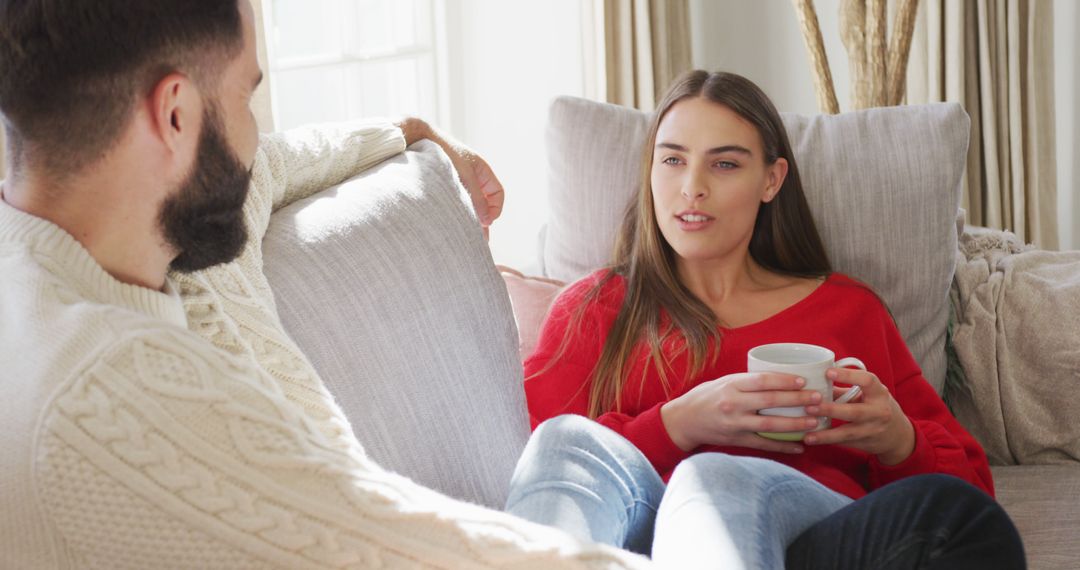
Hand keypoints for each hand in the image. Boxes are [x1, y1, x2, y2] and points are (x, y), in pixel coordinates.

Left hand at [396, 117, 504, 231]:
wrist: (418, 139)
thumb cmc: (443, 153)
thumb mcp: (464, 176)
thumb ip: (477, 198)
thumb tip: (486, 221)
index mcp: (482, 170)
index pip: (497, 193)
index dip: (495, 209)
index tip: (485, 222)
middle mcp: (472, 176)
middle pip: (485, 201)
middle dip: (482, 218)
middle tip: (476, 237)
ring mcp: (459, 180)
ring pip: (470, 203)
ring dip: (469, 216)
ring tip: (463, 234)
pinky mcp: (445, 184)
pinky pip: (456, 201)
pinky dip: (457, 212)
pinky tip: (451, 222)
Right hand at [660, 372, 821, 454]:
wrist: (683, 420)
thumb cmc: (706, 397)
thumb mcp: (723, 382)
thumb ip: (747, 382)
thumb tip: (779, 379)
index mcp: (731, 385)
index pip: (762, 381)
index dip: (784, 380)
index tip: (803, 380)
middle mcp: (733, 404)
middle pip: (770, 402)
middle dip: (797, 400)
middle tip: (818, 399)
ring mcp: (735, 424)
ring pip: (770, 425)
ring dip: (795, 424)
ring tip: (815, 421)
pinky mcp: (736, 440)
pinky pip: (763, 444)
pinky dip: (783, 447)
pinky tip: (799, 447)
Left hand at [803, 367, 915, 464]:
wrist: (898, 435)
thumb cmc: (877, 407)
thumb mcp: (868, 395)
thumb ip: (844, 390)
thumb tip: (817, 382)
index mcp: (879, 393)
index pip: (867, 381)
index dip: (848, 375)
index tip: (828, 372)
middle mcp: (879, 412)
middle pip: (855, 412)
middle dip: (831, 410)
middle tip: (809, 406)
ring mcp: (873, 430)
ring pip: (848, 433)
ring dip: (826, 434)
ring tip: (807, 434)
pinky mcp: (866, 443)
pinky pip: (844, 443)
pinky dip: (827, 441)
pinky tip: (811, 439)